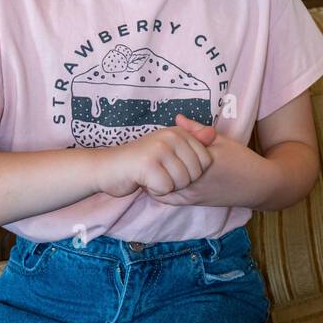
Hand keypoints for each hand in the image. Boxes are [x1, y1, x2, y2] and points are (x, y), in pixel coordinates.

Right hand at [98, 115, 215, 198]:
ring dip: (168, 187)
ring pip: (183, 181)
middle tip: (161, 174)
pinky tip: (145, 182)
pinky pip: (166, 188)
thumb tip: (213, 133)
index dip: (192, 172)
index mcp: (178, 132)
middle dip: (180, 181)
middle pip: (196, 172)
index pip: (206, 160)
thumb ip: (192, 142)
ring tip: (153, 176)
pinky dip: (156, 191)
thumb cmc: (141, 162)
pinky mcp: (148, 164)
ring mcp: (159, 149)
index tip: (171, 167)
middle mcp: (170, 136)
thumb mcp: (168, 149)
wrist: (108, 168)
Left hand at [150, 114, 252, 207]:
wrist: (258, 186)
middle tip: (147, 155)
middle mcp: (192, 185)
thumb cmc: (241, 160)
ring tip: (154, 166)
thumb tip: (177, 118)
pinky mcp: (195, 203)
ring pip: (163, 191)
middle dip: (153, 167)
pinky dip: (165, 189)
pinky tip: (165, 177)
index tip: (151, 144)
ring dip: (157, 179)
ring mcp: (192, 197)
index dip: (156, 152)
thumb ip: (197, 130)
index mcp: (196, 166)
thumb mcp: (221, 140)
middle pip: (161, 178)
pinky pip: (172, 199)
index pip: (166, 160)